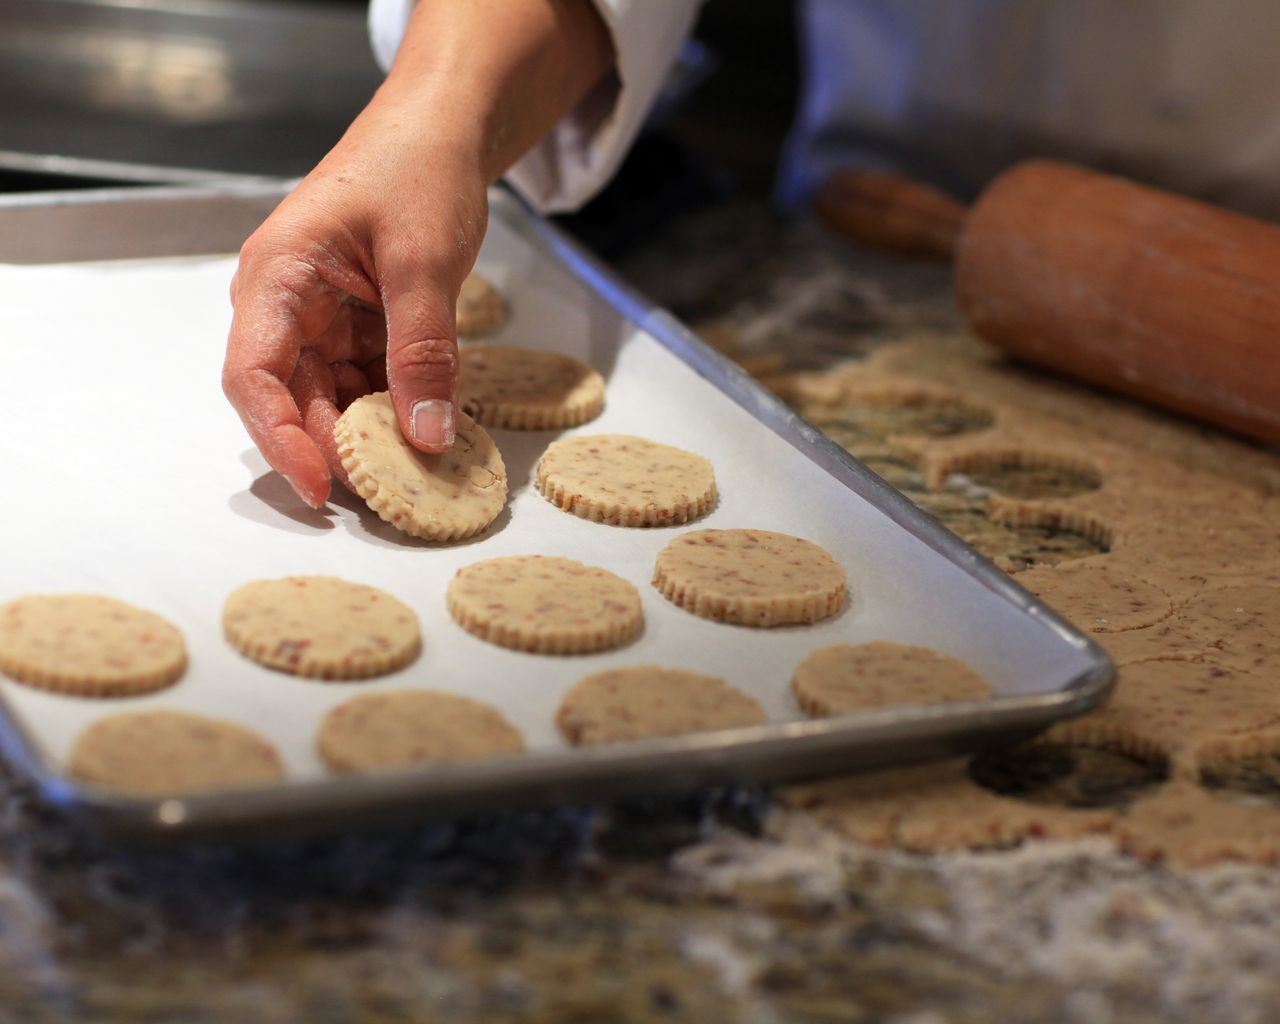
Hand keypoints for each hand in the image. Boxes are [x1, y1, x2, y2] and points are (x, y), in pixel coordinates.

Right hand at [223, 99, 487, 507]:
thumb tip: (427, 436)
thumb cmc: (417, 171)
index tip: (321, 486)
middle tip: (388, 493)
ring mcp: (320, 319)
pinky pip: (364, 384)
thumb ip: (423, 351)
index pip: (252, 374)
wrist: (441, 131)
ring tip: (414, 472)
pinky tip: (426, 432)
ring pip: (328, 399)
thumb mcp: (424, 263)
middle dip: (333, 448)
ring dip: (366, 436)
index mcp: (277, 277)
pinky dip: (392, 411)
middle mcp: (285, 305)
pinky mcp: (354, 328)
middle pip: (288, 398)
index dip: (279, 437)